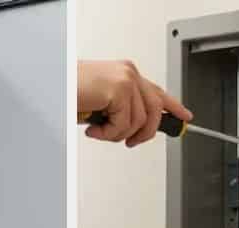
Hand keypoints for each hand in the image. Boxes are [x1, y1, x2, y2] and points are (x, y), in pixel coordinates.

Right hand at [78, 60, 192, 146]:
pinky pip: (124, 126)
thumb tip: (138, 129)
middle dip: (144, 133)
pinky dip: (108, 134)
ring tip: (99, 130)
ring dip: (117, 135)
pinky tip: (93, 129)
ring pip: (139, 123)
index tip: (185, 117)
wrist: (53, 88)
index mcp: (126, 74)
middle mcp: (129, 73)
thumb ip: (123, 111)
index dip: (173, 107)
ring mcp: (126, 80)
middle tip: (129, 143)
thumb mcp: (103, 105)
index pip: (157, 92)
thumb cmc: (71, 96)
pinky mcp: (120, 90)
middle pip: (155, 111)